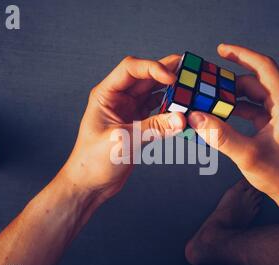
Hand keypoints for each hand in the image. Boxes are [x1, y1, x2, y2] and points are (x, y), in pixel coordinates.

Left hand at [60, 55, 185, 202]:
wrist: (90, 183)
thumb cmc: (94, 162)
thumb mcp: (124, 141)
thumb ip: (153, 128)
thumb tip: (181, 119)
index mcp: (106, 95)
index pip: (130, 69)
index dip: (152, 68)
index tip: (172, 78)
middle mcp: (117, 99)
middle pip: (144, 77)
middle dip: (165, 72)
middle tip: (187, 67)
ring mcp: (128, 111)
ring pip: (152, 92)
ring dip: (169, 89)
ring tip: (188, 84)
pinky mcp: (137, 124)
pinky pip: (156, 110)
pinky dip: (169, 108)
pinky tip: (181, 107)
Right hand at [188, 44, 278, 200]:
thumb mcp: (248, 155)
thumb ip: (221, 136)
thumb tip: (196, 118)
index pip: (264, 68)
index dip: (241, 55)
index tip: (221, 50)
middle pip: (254, 81)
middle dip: (229, 82)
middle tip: (206, 84)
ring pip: (252, 94)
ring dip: (231, 97)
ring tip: (209, 100)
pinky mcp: (274, 121)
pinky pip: (252, 107)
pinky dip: (235, 109)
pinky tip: (219, 114)